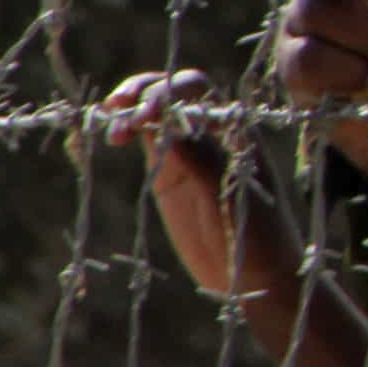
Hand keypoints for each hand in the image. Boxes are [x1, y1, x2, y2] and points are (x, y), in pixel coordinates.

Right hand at [104, 69, 292, 303]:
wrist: (254, 274)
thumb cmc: (256, 235)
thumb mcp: (233, 199)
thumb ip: (204, 164)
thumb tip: (170, 131)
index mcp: (235, 130)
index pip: (199, 93)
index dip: (170, 94)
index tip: (147, 116)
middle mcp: (211, 133)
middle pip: (174, 92)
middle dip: (144, 92)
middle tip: (118, 110)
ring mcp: (188, 150)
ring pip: (156, 113)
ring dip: (130, 109)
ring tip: (111, 124)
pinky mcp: (168, 172)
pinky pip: (146, 139)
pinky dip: (127, 130)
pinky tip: (112, 135)